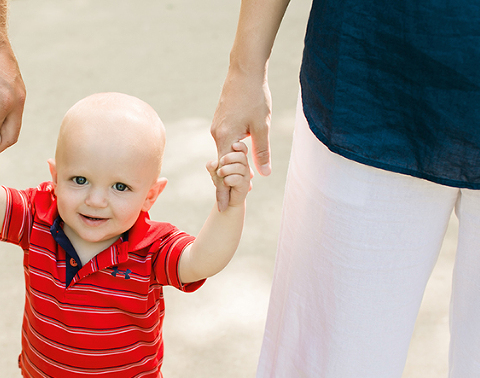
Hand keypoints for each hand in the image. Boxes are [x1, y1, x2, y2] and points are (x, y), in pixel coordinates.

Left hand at [206, 141, 251, 207]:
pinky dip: (229, 179)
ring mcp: (245, 176)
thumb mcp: (214, 172)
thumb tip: (214, 163)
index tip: (233, 145)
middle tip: (221, 162)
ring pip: (240, 167)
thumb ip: (211, 166)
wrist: (226, 199)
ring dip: (227, 169)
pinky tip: (225, 182)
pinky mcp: (244, 185)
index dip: (240, 146)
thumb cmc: (221, 181)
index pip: (243, 149)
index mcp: (239, 160)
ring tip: (220, 173)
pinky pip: (238, 179)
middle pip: (242, 156)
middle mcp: (244, 166)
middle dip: (229, 157)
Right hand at [211, 66, 271, 210]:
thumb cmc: (255, 96)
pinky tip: (239, 158)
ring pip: (223, 152)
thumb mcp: (262, 126)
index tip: (223, 206)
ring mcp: (217, 126)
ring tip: (239, 182)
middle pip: (221, 165)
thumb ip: (262, 151)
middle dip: (227, 182)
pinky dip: (230, 153)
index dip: (223, 191)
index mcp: (225, 138)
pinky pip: (224, 142)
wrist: (244, 70)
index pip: (223, 172)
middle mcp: (217, 134)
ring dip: (231, 167)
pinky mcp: (220, 120)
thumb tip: (263, 174)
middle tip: (232, 200)